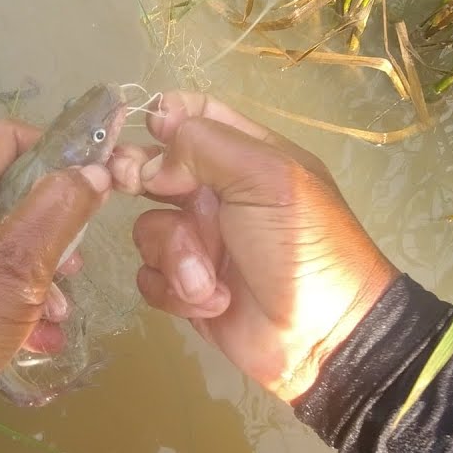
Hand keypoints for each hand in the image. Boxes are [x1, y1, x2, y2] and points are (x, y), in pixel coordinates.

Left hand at [0, 120, 109, 410]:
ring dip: (41, 273)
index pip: (10, 136)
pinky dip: (16, 301)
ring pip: (5, 243)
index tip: (92, 184)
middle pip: (13, 194)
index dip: (57, 150)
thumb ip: (59, 209)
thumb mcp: (17, 263)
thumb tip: (93, 171)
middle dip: (54, 228)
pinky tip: (40, 338)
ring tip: (58, 313)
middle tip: (75, 265)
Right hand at [109, 93, 397, 402]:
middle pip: (156, 168)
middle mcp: (218, 194)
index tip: (147, 129)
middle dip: (139, 176)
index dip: (165, 116)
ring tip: (207, 278)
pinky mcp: (187, 288)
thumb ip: (203, 147)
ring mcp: (200, 242)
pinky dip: (173, 289)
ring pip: (148, 227)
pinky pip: (149, 276)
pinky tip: (208, 301)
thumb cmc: (300, 245)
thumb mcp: (265, 177)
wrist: (321, 336)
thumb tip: (149, 160)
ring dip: (175, 254)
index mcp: (246, 156)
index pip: (195, 115)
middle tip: (131, 183)